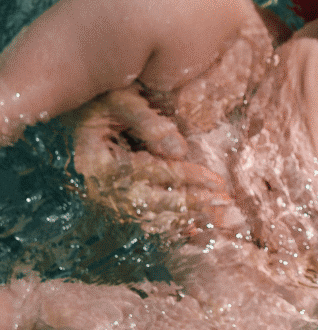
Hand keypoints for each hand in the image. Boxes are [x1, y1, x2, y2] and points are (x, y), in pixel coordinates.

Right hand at [72, 90, 239, 240]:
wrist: (82, 111)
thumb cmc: (103, 99)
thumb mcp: (123, 100)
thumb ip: (149, 123)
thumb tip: (180, 152)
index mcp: (99, 162)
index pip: (150, 173)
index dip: (186, 176)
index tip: (217, 181)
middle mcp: (100, 186)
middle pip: (149, 202)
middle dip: (189, 204)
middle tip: (222, 203)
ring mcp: (106, 197)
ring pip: (147, 216)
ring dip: (181, 219)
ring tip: (214, 218)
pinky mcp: (115, 200)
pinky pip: (144, 217)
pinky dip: (168, 224)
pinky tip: (192, 229)